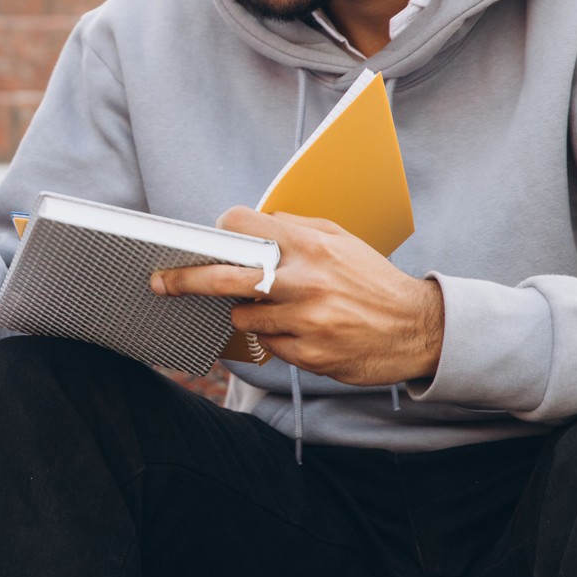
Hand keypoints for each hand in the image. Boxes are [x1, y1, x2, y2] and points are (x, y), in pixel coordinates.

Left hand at [150, 206, 445, 384]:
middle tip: (159, 282)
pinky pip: (267, 344)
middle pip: (225, 277)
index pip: (243, 227)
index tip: (211, 237)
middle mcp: (305, 281)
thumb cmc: (372, 279)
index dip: (223, 230)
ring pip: (242, 316)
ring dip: (249, 311)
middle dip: (185, 279)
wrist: (417, 329)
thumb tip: (250, 222)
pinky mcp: (309, 354)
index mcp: (311, 245)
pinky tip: (301, 329)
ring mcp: (305, 321)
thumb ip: (295, 228)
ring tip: (280, 307)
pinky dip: (274, 336)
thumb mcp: (340, 240)